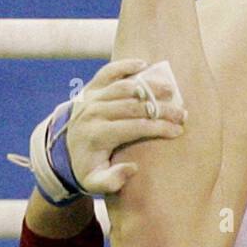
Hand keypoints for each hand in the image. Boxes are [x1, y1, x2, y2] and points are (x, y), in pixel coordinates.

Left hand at [64, 59, 186, 194]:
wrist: (63, 152)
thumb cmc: (87, 169)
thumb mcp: (95, 182)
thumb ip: (112, 181)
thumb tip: (133, 167)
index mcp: (97, 134)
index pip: (135, 127)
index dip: (159, 128)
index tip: (178, 131)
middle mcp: (93, 112)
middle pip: (134, 106)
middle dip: (162, 110)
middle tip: (183, 114)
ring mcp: (91, 97)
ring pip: (125, 87)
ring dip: (150, 88)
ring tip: (172, 91)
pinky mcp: (90, 88)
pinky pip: (108, 72)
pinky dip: (126, 65)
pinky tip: (144, 64)